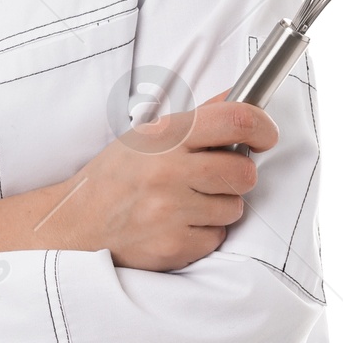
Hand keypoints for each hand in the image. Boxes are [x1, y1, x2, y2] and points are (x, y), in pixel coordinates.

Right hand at [0, 92, 276, 271]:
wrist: (77, 224)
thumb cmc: (115, 176)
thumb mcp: (147, 136)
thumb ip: (197, 119)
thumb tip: (239, 98)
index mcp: (165, 136)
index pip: (235, 119)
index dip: (263, 127)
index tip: (266, 136)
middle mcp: (169, 171)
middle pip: (244, 172)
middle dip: (237, 175)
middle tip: (213, 176)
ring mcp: (171, 210)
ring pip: (234, 208)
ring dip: (219, 206)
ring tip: (185, 202)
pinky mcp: (175, 245)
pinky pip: (217, 237)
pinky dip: (203, 232)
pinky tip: (176, 224)